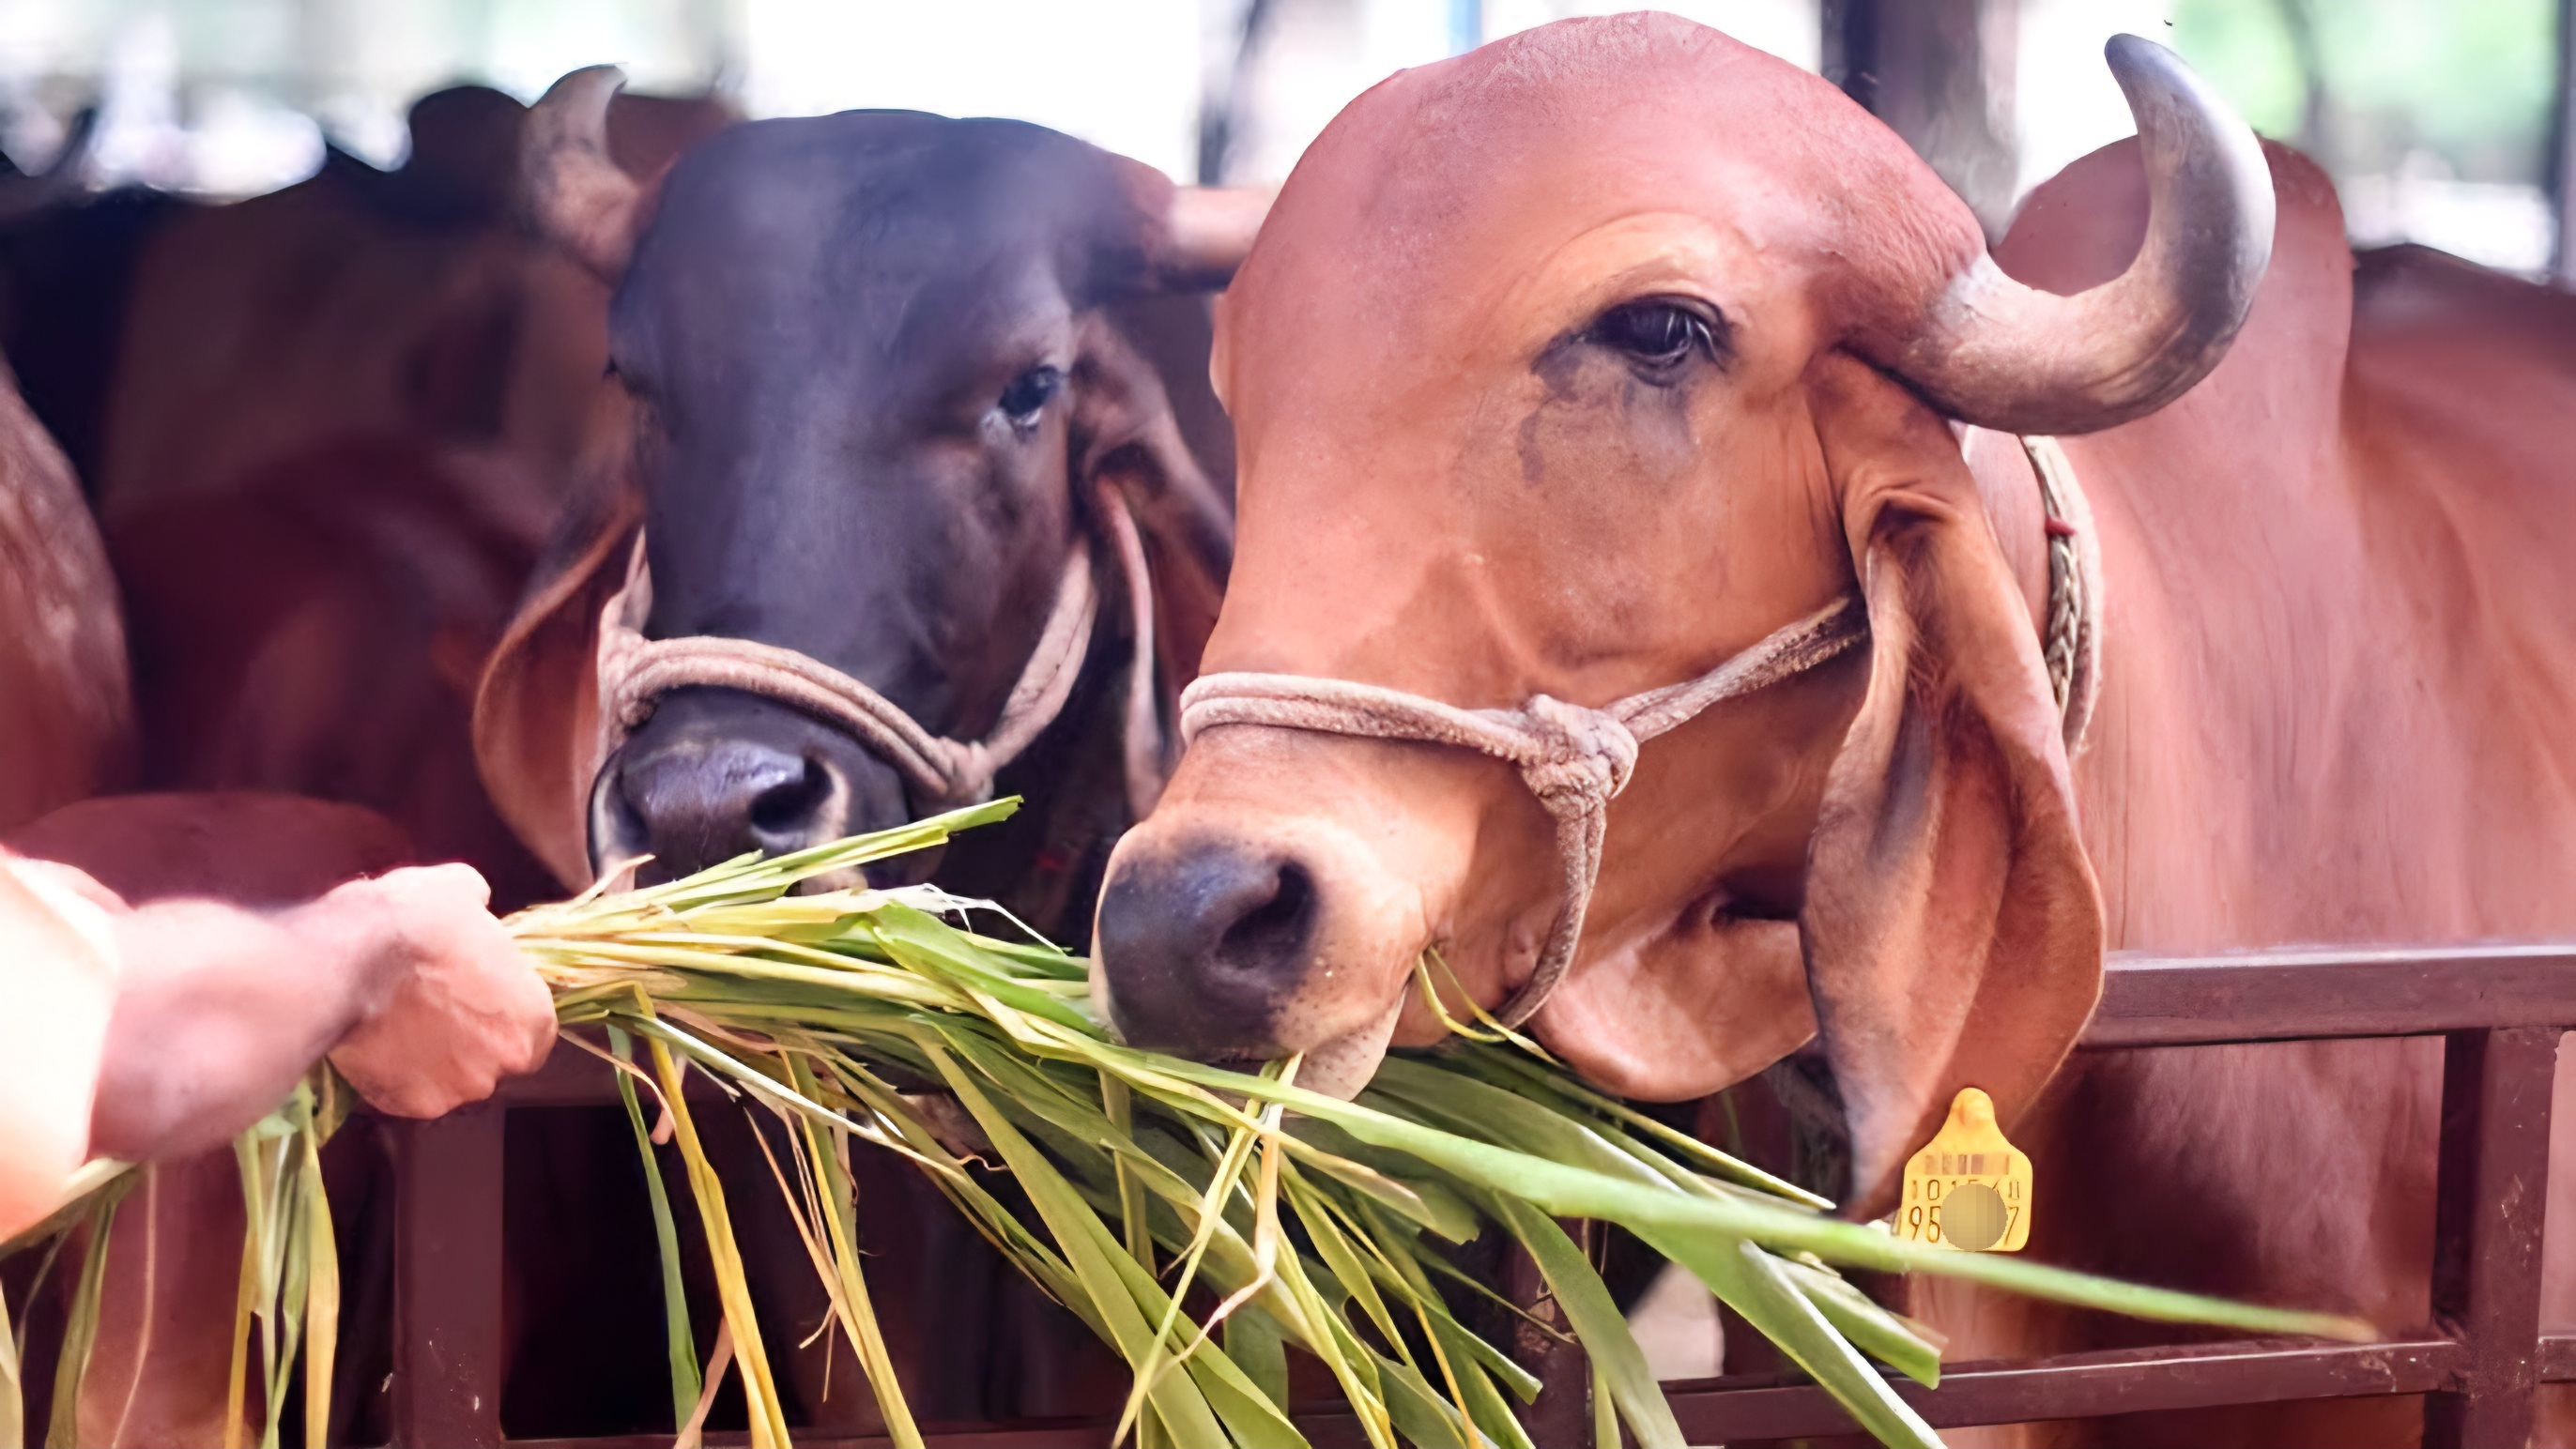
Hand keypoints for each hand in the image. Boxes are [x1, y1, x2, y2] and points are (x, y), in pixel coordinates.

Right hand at [325, 865, 554, 1116]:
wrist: (351, 957)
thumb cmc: (417, 920)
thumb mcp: (463, 890)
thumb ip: (481, 910)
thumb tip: (476, 907)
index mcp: (534, 1018)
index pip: (532, 1031)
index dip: (501, 1015)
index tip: (472, 999)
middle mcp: (507, 1063)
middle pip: (493, 1060)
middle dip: (469, 1042)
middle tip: (432, 1010)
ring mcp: (457, 1089)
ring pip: (450, 1080)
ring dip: (431, 1060)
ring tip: (399, 1023)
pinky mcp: (410, 1105)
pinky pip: (406, 1093)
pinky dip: (393, 1075)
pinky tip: (376, 1042)